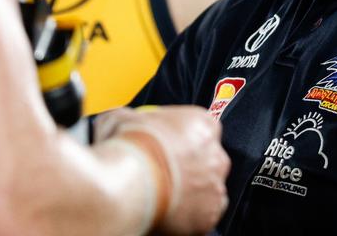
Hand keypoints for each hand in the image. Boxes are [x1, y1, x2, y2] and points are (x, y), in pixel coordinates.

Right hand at [109, 106, 229, 234]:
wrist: (126, 185)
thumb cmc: (127, 148)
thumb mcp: (120, 118)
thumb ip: (131, 118)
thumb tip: (121, 119)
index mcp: (202, 125)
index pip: (200, 127)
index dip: (179, 137)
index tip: (162, 144)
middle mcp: (216, 156)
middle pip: (207, 160)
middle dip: (188, 166)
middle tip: (161, 172)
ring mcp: (214, 188)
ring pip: (205, 190)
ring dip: (187, 192)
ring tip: (159, 194)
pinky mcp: (208, 218)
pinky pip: (200, 217)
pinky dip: (184, 216)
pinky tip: (164, 209)